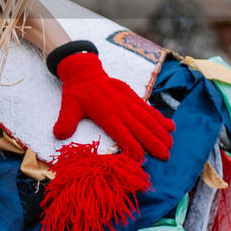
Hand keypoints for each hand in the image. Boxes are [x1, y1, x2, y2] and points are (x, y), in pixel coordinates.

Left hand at [50, 46, 173, 161]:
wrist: (84, 71)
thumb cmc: (76, 93)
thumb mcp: (68, 106)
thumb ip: (65, 121)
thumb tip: (58, 135)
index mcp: (105, 114)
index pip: (121, 133)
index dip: (132, 146)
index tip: (142, 158)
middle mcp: (120, 109)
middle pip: (140, 128)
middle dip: (153, 143)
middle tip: (166, 156)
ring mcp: (128, 102)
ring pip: (148, 119)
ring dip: (160, 132)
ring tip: (171, 145)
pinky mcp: (133, 96)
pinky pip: (148, 109)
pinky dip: (160, 117)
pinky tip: (170, 126)